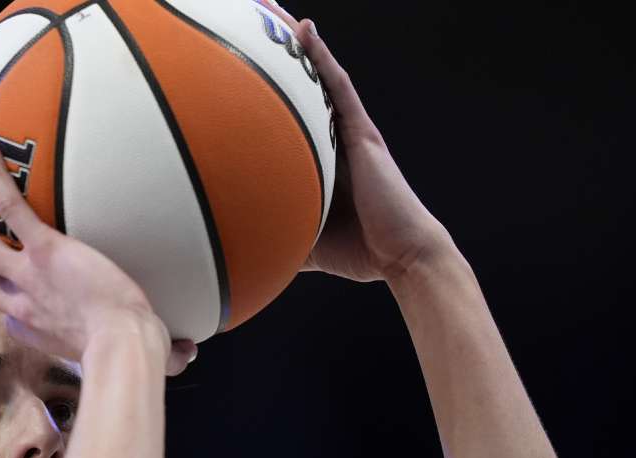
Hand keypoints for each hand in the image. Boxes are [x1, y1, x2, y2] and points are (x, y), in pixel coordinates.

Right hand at [0, 141, 197, 375]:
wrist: (123, 344)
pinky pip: (11, 209)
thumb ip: (166, 352)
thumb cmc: (134, 353)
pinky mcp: (44, 249)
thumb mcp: (141, 355)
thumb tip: (191, 354)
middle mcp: (24, 303)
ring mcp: (28, 276)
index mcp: (40, 329)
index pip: (7, 315)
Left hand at [262, 0, 456, 283]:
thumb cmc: (358, 249)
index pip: (290, 114)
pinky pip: (338, 87)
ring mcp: (350, 132)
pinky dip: (321, 57)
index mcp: (321, 158)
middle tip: (249, 20)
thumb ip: (275, 229)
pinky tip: (302, 30)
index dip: (268, 89)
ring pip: (318, 75)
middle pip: (302, 84)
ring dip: (295, 42)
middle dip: (277, 53)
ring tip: (269, 9)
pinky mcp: (362, 133)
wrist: (400, 256)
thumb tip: (238, 244)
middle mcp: (335, 139)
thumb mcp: (303, 237)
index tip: (235, 68)